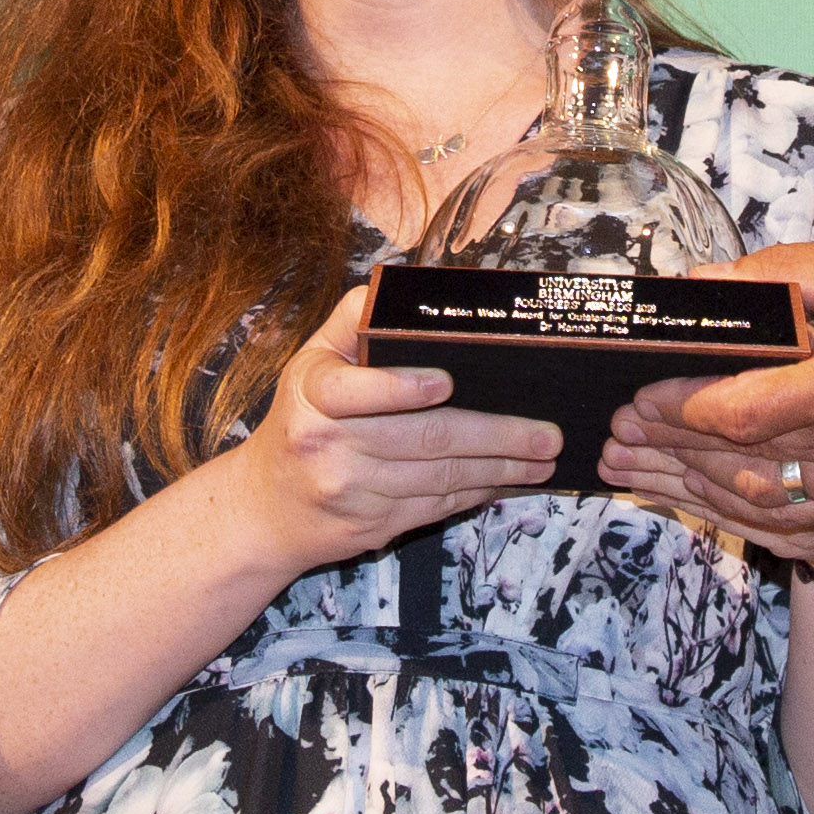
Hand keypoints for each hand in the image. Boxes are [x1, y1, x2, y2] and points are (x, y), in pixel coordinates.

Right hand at [213, 281, 561, 574]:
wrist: (267, 506)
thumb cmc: (302, 417)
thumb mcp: (311, 360)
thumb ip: (354, 320)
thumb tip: (404, 286)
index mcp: (312, 394)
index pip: (353, 392)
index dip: (400, 388)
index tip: (444, 383)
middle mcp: (328, 445)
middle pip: (423, 439)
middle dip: (495, 437)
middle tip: (546, 433)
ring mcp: (351, 491)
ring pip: (440, 478)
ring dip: (501, 469)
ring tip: (543, 457)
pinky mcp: (373, 527)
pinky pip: (437, 508)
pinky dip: (479, 494)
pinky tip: (510, 481)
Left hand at [600, 243, 813, 532]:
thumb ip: (783, 276)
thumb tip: (707, 282)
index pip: (738, 412)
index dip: (681, 409)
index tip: (643, 394)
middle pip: (737, 460)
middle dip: (671, 446)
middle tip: (622, 430)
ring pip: (759, 499)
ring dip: (695, 484)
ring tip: (644, 464)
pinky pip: (794, 520)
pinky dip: (742, 510)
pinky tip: (707, 494)